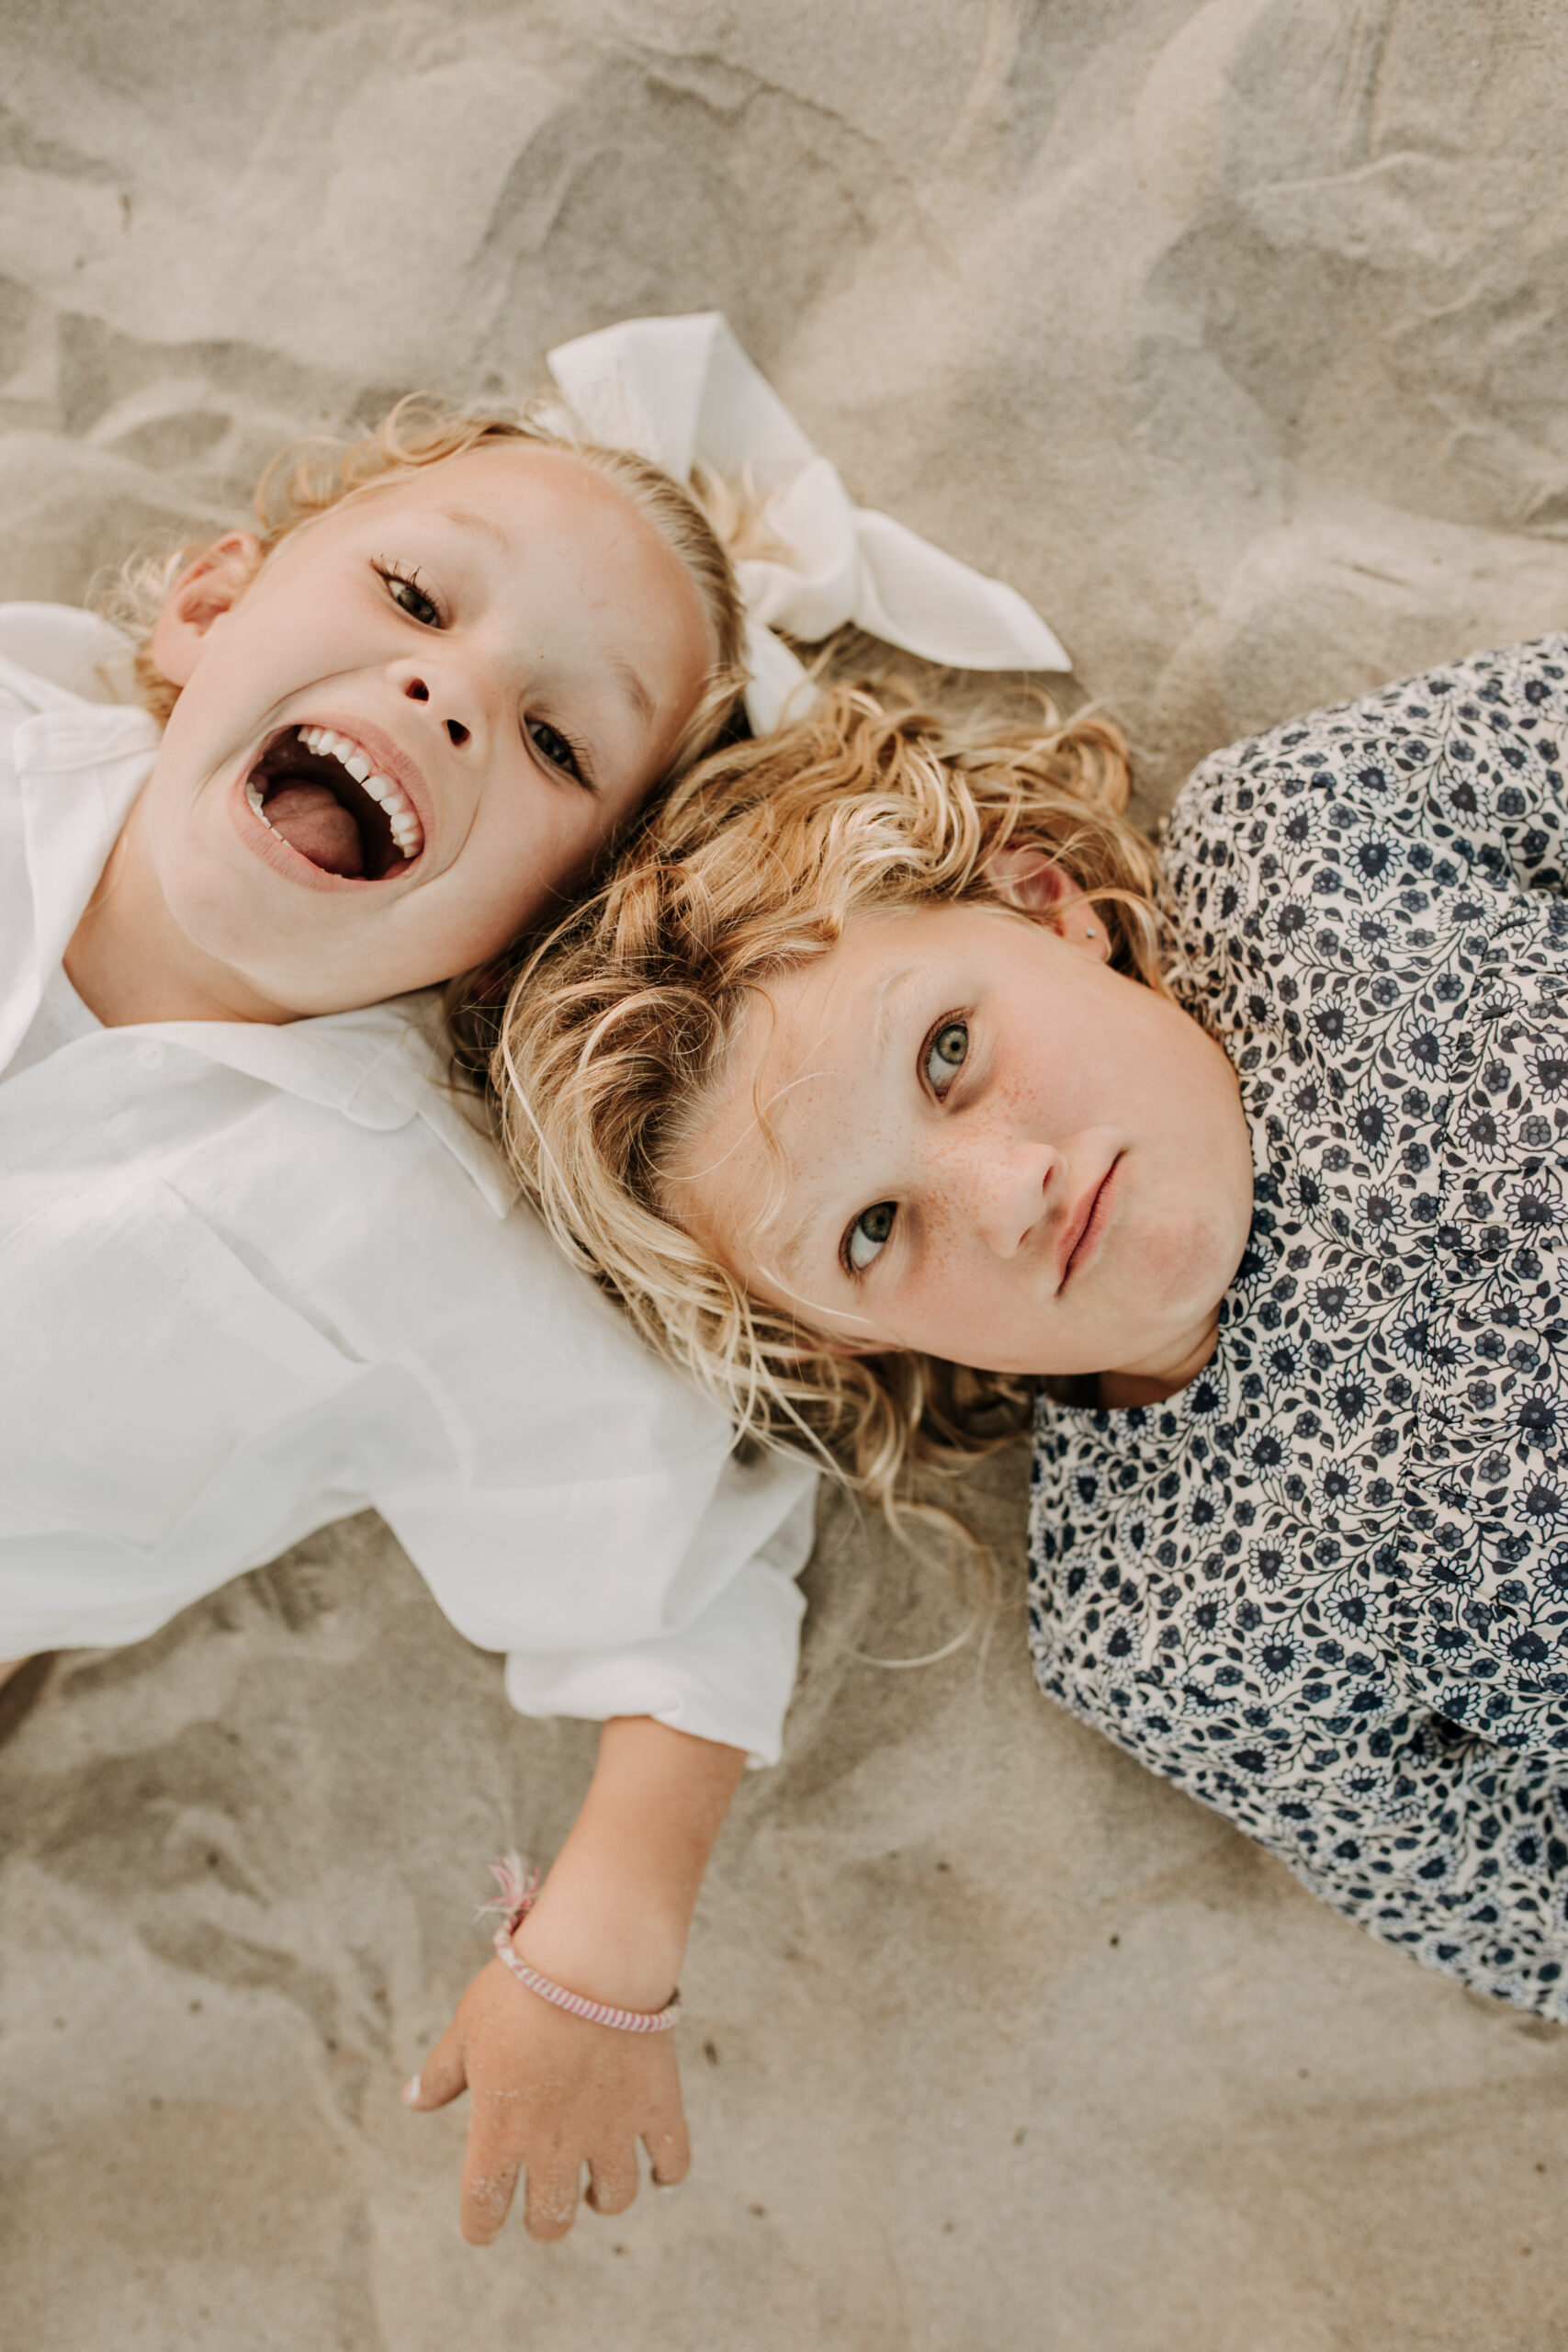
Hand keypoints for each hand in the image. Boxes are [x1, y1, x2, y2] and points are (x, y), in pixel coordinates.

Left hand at [404, 1952, 689, 2242]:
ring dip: (603, 2198)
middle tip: (549, 2195)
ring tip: (598, 2183)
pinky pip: (674, 2163)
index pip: (482, 2213)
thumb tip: (411, 2100)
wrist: (593, 1953)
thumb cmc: (521, 1985)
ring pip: (614, 2199)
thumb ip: (441, 2073)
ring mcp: (611, 2130)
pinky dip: (667, 2172)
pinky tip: (655, 2163)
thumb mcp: (467, 2027)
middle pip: (550, 2222)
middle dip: (545, 2219)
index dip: (480, 2226)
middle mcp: (554, 2146)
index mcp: (499, 2133)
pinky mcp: (657, 2107)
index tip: (485, 2221)